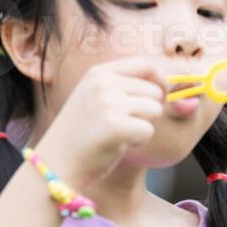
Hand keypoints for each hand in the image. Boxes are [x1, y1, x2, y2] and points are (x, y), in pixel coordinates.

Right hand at [36, 58, 166, 188]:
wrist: (56, 161)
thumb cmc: (83, 132)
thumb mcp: (99, 98)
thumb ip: (126, 86)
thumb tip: (170, 84)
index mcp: (98, 73)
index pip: (145, 64)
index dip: (161, 80)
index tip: (161, 96)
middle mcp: (103, 83)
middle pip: (155, 91)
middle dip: (149, 111)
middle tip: (125, 124)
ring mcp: (108, 103)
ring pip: (155, 110)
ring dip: (144, 126)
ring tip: (119, 133)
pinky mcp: (115, 126)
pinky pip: (149, 130)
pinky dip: (139, 141)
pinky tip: (118, 144)